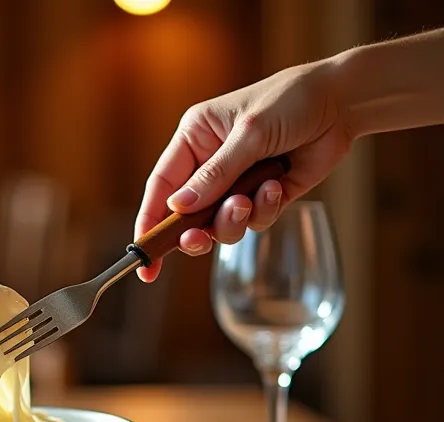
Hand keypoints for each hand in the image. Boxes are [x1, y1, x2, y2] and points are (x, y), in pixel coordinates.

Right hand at [134, 61, 352, 280]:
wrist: (343, 101)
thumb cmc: (291, 101)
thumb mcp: (249, 134)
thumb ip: (215, 174)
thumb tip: (179, 208)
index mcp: (194, 139)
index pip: (161, 187)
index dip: (149, 222)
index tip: (142, 256)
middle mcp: (210, 163)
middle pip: (186, 215)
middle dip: (193, 231)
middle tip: (198, 240)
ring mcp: (238, 182)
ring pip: (221, 223)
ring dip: (234, 219)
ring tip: (250, 199)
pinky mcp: (266, 195)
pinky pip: (255, 220)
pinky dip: (265, 208)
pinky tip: (277, 184)